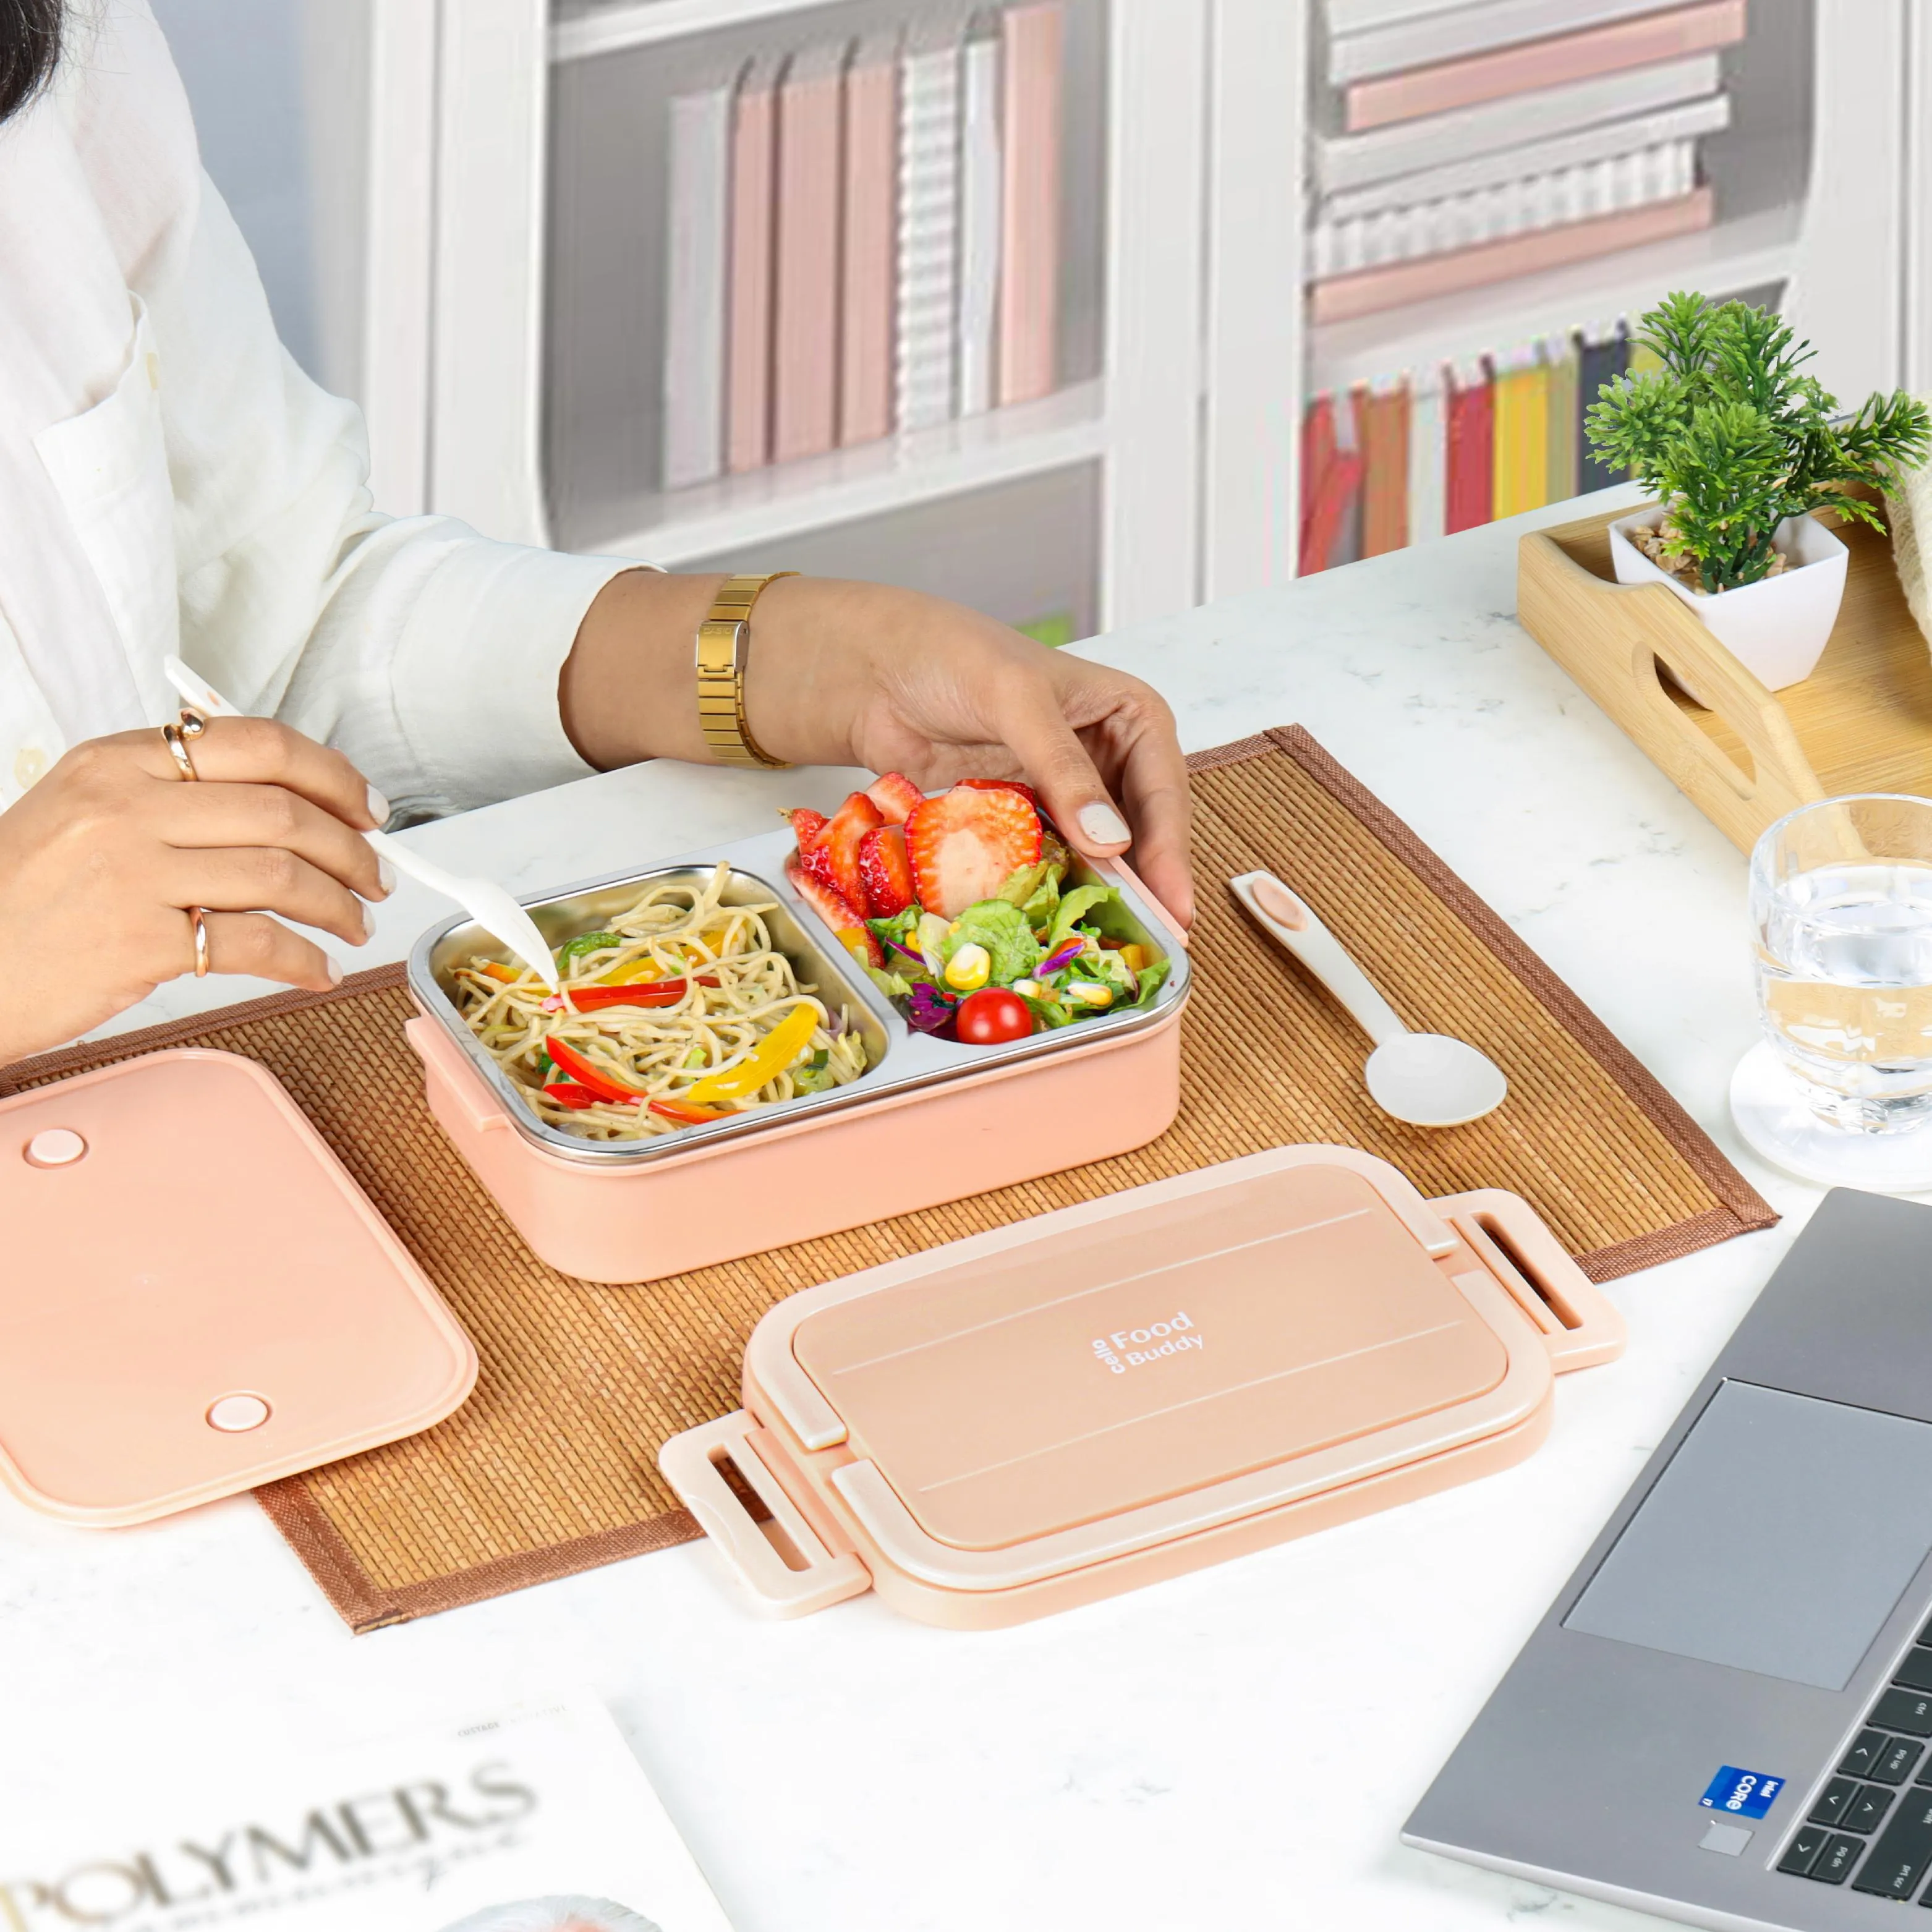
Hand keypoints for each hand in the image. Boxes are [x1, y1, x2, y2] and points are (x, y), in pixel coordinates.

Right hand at [0, 718, 390, 1065]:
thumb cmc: (26, 896)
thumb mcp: (84, 812)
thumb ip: (174, 794)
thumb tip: (287, 802)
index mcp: (118, 760)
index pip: (257, 744)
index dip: (333, 776)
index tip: (369, 808)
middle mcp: (126, 805)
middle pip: (283, 810)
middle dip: (351, 848)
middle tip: (377, 877)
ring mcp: (132, 873)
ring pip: (280, 875)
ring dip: (338, 905)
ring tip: (354, 924)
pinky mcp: (139, 943)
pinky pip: (255, 944)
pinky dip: (303, 961)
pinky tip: (317, 971)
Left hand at [563, 574, 1195, 926]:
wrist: (873, 671)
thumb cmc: (950, 657)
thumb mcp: (1018, 699)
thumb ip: (1063, 768)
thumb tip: (1110, 840)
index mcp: (1132, 718)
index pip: (1163, 792)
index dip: (1168, 852)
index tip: (1171, 907)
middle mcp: (1107, 760)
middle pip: (1138, 834)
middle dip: (1140, 887)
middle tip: (1145, 946)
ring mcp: (1064, 797)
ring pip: (1096, 859)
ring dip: (1095, 899)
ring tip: (1104, 948)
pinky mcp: (1021, 824)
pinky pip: (1046, 867)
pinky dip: (1048, 894)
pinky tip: (1051, 927)